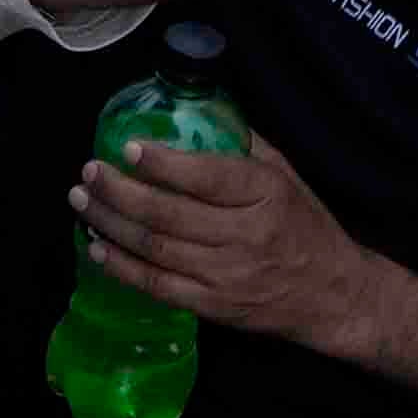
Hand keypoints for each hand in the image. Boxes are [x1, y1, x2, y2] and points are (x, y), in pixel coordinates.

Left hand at [80, 118, 393, 353]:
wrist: (334, 296)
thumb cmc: (306, 227)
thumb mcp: (286, 176)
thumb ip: (242, 146)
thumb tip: (195, 111)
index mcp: (265, 194)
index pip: (207, 177)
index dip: (163, 163)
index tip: (128, 147)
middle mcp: (245, 235)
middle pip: (168, 213)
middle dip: (118, 192)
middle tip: (89, 173)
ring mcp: (226, 275)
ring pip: (155, 248)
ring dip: (111, 224)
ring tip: (82, 202)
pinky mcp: (213, 306)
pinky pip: (157, 286)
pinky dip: (122, 267)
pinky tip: (97, 248)